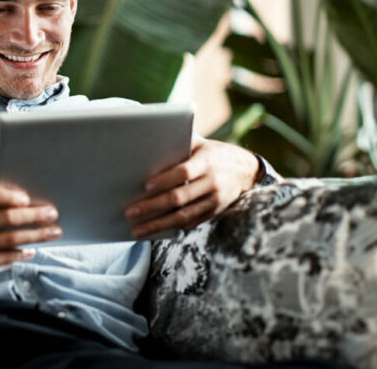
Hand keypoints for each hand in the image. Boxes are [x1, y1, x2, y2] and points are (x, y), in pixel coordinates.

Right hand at [0, 174, 61, 279]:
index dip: (7, 196)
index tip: (27, 198)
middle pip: (5, 219)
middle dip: (32, 215)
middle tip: (52, 213)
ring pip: (9, 239)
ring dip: (35, 235)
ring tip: (54, 231)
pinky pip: (4, 258)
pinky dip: (21, 254)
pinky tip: (33, 250)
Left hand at [124, 136, 258, 238]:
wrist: (246, 170)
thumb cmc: (213, 153)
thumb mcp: (199, 144)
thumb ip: (178, 148)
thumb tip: (146, 153)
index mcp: (207, 161)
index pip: (184, 172)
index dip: (165, 179)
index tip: (145, 186)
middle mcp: (212, 182)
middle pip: (179, 197)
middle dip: (152, 206)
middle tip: (130, 212)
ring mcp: (215, 200)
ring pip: (183, 216)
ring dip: (158, 225)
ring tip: (137, 230)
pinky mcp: (214, 212)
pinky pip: (191, 223)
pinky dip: (172, 228)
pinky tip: (155, 231)